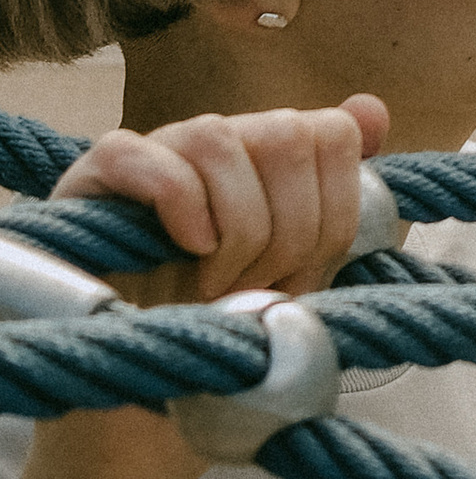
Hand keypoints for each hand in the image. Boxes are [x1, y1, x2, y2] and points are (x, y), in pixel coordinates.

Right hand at [52, 95, 390, 305]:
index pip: (335, 133)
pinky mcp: (98, 169)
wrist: (127, 367)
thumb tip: (373, 111)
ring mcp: (158, 145)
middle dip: (287, 230)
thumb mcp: (297, 269)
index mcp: (271, 151)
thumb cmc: (217, 314)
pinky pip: (144, 155)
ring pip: (222, 139)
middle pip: (288, 135)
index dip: (333, 213)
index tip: (303, 275)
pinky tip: (189, 248)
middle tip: (255, 289)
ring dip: (235, 229)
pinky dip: (179, 205)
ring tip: (215, 285)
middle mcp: (222, 136)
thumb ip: (341, 198)